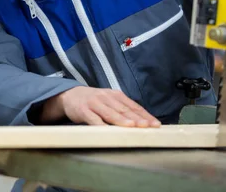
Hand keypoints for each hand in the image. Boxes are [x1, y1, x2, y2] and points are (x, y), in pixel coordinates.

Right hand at [41, 86, 160, 126]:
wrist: (70, 95)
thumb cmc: (94, 101)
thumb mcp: (109, 100)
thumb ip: (122, 109)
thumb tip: (142, 122)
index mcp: (115, 95)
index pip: (133, 106)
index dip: (144, 115)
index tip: (155, 124)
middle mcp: (106, 97)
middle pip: (123, 109)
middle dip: (136, 118)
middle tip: (147, 126)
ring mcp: (94, 103)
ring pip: (110, 113)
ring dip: (121, 120)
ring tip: (132, 126)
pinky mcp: (83, 110)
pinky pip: (93, 119)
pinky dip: (101, 125)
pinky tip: (108, 131)